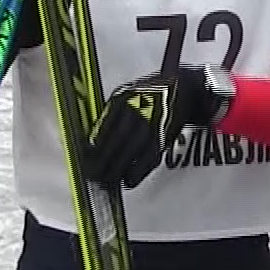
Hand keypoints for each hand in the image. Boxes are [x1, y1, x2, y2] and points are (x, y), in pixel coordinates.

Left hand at [83, 64, 232, 188]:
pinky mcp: (166, 136)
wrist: (184, 88)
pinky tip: (128, 180)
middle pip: (116, 141)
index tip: (85, 160)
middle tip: (93, 175)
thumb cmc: (150, 95)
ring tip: (107, 181)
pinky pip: (149, 159)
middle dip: (102, 162)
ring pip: (131, 152)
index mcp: (124, 98)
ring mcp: (154, 123)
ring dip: (117, 170)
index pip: (103, 128)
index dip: (92, 147)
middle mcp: (139, 109)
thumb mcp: (126, 97)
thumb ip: (109, 117)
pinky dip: (137, 173)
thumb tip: (91, 143)